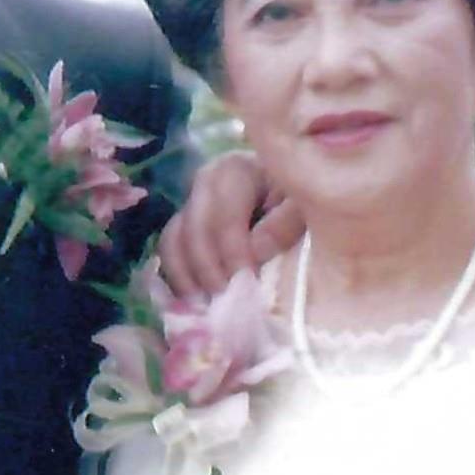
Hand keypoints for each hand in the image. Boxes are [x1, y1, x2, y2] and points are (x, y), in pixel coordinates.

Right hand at [156, 151, 299, 298]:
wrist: (297, 195)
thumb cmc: (302, 202)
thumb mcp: (305, 206)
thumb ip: (284, 224)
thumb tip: (255, 249)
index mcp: (237, 169)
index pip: (225, 216)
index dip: (233, 253)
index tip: (247, 283)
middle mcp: (206, 179)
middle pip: (193, 227)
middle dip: (207, 268)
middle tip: (224, 299)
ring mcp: (191, 200)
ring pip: (174, 238)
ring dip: (186, 275)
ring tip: (204, 304)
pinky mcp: (184, 221)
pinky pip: (170, 249)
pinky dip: (177, 275)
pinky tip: (192, 298)